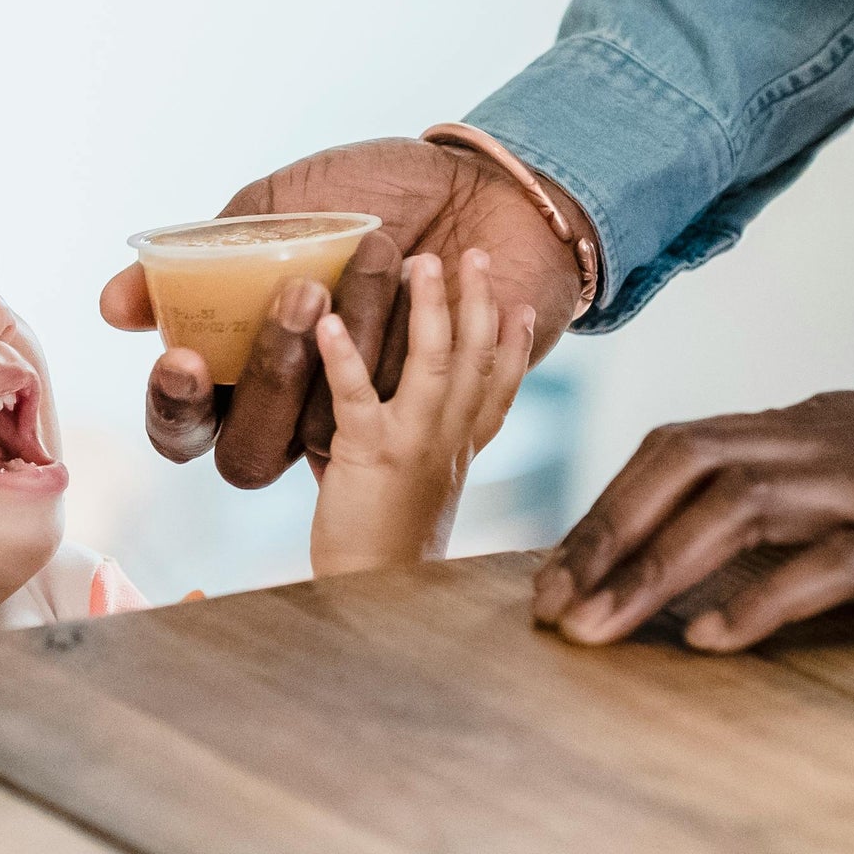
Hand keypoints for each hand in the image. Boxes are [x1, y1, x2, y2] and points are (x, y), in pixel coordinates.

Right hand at [100, 137, 586, 487]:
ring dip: (356, 336)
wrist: (488, 186)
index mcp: (239, 363)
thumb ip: (205, 255)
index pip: (183, 423)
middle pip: (249, 448)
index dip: (175, 407)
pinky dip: (421, 337)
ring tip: (385, 253)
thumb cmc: (376, 190)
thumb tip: (117, 307)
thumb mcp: (280, 208)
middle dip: (272, 373)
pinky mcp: (433, 420)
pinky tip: (438, 278)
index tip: (185, 359)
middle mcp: (295, 408)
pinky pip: (414, 415)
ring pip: (327, 431)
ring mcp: (362, 422)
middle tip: (305, 292)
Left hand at [306, 249, 537, 574]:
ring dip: (431, 308)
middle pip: (477, 359)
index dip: (516, 348)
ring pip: (436, 362)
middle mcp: (448, 441)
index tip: (523, 307)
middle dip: (477, 302)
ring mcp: (415, 444)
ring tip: (421, 261)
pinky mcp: (371, 454)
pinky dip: (344, 355)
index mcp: (460, 451)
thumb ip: (414, 458)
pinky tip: (329, 322)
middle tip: (472, 253)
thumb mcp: (416, 496)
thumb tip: (393, 433)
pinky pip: (358, 395)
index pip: (499, 391)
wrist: (377, 600)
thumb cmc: (386, 554)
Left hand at [534, 383, 853, 649]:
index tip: (554, 574)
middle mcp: (844, 440)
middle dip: (603, 538)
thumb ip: (824, 479)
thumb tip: (733, 528)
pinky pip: (837, 561)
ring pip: (740, 507)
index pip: (683, 445)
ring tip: (599, 632)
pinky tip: (714, 640)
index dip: (607, 506)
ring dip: (654, 569)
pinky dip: (763, 598)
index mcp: (827, 421)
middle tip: (548, 614)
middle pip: (686, 465)